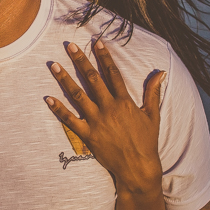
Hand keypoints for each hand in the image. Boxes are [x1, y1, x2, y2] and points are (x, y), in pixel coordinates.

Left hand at [45, 39, 165, 193]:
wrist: (138, 167)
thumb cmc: (146, 141)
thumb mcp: (153, 115)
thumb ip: (153, 93)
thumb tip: (161, 74)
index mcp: (125, 101)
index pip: (113, 73)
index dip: (104, 56)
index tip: (97, 42)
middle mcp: (110, 108)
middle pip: (92, 79)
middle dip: (80, 61)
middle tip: (69, 46)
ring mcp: (98, 121)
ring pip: (78, 96)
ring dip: (65, 80)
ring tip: (54, 66)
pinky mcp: (88, 135)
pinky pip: (70, 120)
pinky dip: (58, 109)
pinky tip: (48, 98)